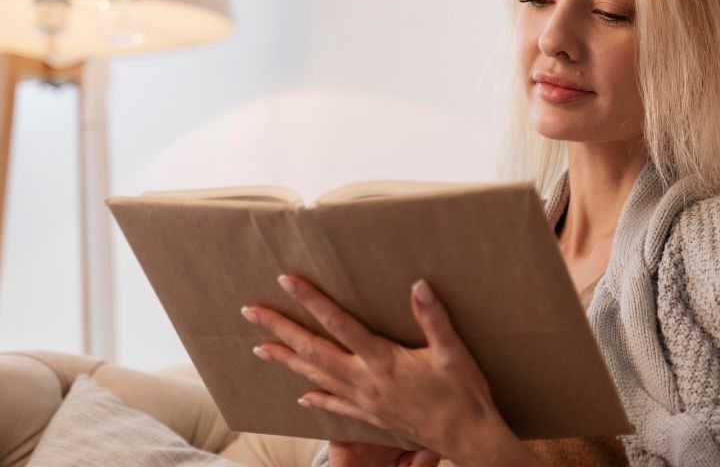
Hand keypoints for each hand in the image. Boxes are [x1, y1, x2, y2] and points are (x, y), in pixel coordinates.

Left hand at [240, 274, 515, 464]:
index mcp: (383, 361)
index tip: (288, 281)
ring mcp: (365, 401)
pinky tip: (301, 396)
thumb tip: (418, 286)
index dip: (313, 301)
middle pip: (313, 351)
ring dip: (286, 361)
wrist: (469, 439)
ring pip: (316, 378)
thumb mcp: (453, 353)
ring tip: (259, 348)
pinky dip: (316, 398)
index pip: (339, 324)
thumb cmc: (463, 395)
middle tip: (251, 313)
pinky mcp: (371, 416)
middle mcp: (366, 381)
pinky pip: (335, 406)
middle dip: (280, 330)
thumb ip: (433, 319)